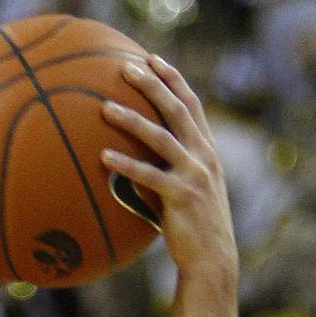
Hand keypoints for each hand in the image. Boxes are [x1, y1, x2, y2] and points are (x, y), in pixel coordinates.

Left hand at [100, 55, 237, 280]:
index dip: (172, 79)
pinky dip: (126, 164)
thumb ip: (164, 167)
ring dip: (132, 119)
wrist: (211, 258)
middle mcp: (204, 156)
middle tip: (125, 67)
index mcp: (207, 149)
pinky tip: (103, 156)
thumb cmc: (190, 225)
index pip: (191, 104)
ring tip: (104, 106)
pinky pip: (149, 176)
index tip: (151, 58)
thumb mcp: (183, 188)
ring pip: (161, 138)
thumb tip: (125, 157)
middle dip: (152, 85)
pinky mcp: (181, 196)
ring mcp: (195, 174)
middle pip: (177, 110)